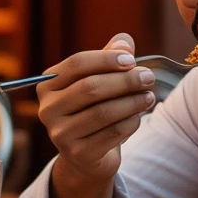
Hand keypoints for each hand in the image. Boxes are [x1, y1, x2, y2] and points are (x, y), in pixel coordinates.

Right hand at [38, 33, 156, 184]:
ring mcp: (60, 134)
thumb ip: (110, 55)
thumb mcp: (100, 77)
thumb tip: (124, 43)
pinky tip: (139, 116)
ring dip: (132, 102)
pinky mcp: (78, 154)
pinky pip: (111, 134)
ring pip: (103, 112)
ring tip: (149, 96)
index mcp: (49, 84)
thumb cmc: (94, 106)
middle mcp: (48, 109)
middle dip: (125, 80)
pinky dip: (130, 122)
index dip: (106, 59)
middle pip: (90, 88)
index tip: (132, 60)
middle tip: (148, 77)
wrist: (87, 154)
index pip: (77, 64)